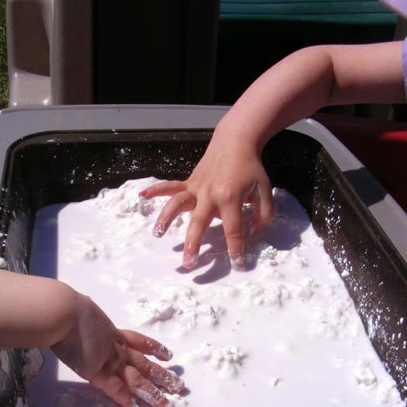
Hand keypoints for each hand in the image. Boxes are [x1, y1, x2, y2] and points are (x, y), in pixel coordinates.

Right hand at [51, 293, 182, 406]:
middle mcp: (117, 348)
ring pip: (137, 379)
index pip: (140, 343)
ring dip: (152, 393)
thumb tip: (86, 316)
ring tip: (166, 405)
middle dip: (162, 376)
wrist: (64, 313)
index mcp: (113, 333)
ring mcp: (110, 360)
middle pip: (145, 364)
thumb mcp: (84, 313)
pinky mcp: (99, 372)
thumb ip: (88, 321)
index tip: (167, 354)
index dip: (155, 348)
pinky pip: (115, 388)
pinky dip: (124, 399)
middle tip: (178, 386)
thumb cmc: (67, 309)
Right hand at [140, 126, 273, 268]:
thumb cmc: (251, 168)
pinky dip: (156, 190)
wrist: (236, 141)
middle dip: (193, 245)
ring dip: (167, 218)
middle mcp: (210, 194)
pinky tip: (142, 195)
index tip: (237, 265)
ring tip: (158, 234)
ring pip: (178, 204)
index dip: (236, 249)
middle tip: (189, 264)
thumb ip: (264, 213)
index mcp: (230, 198)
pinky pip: (171, 187)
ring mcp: (197, 188)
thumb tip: (253, 231)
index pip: (234, 229)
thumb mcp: (264, 190)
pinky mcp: (189, 182)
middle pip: (199, 223)